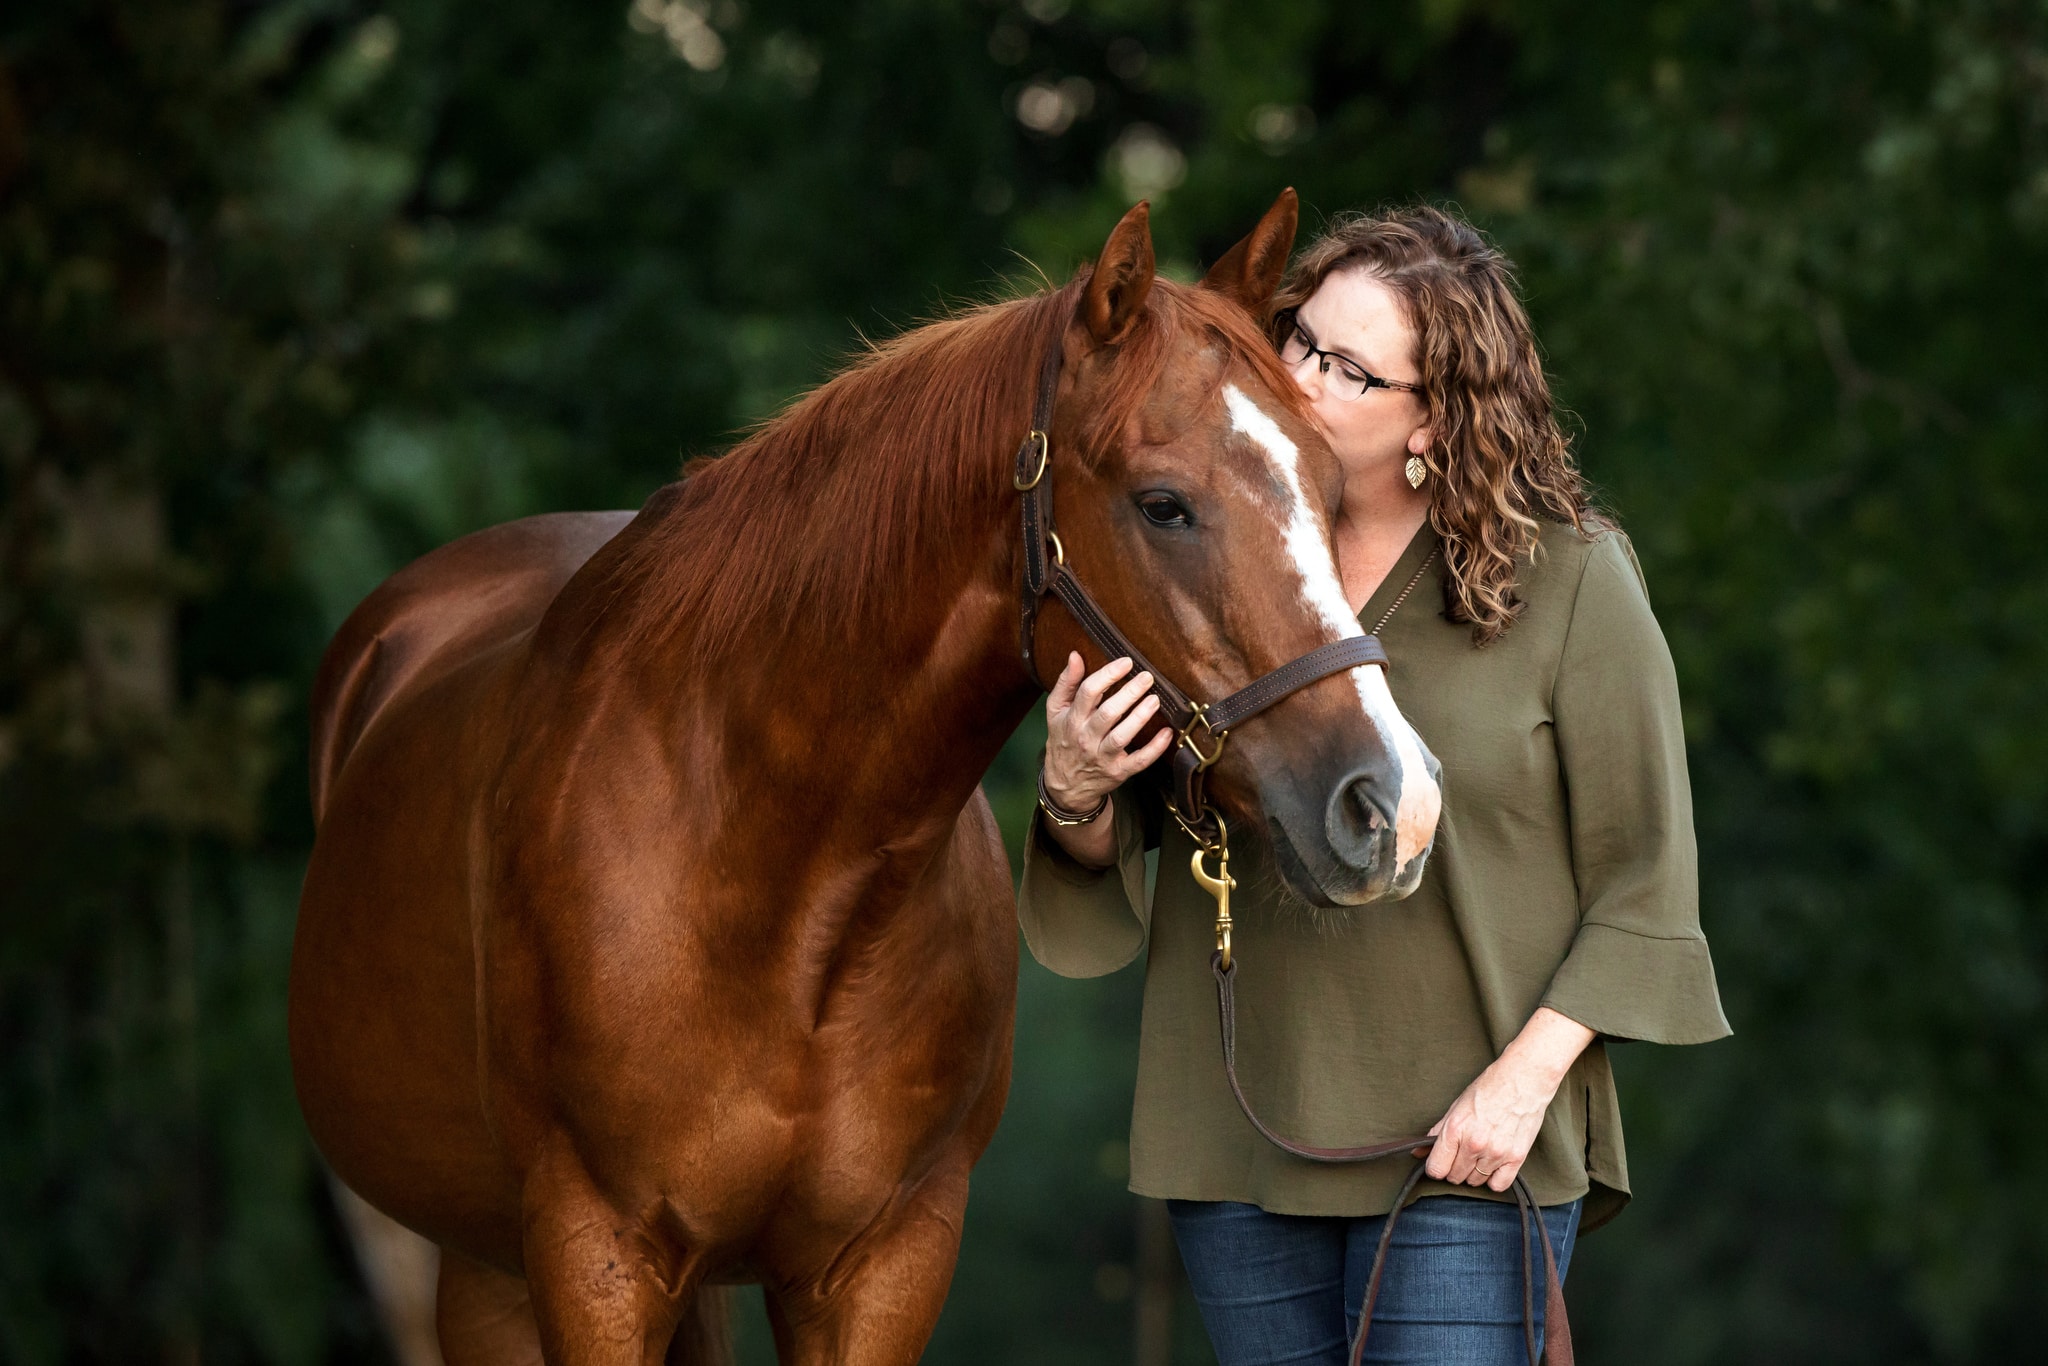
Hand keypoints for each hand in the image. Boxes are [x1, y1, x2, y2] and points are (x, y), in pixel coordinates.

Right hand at [1043, 653, 1173, 812]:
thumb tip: (1075, 655)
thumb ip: (1066, 683)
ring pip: (1122, 736)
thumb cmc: (1064, 740)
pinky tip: (1167, 733)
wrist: (1065, 785)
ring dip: (1140, 716)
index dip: (1108, 674)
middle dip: (1129, 693)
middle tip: (1147, 677)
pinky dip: (1155, 748)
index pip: (1088, 692)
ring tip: (1155, 699)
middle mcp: (1086, 738)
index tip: (1126, 662)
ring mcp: (1103, 757)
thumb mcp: (1056, 712)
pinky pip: (1139, 761)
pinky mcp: (1119, 772)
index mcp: (1072, 719)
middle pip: (1108, 713)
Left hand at [1422, 1007, 1594, 1191]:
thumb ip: (1437, 1132)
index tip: (1440, 1162)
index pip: (1436, 1169)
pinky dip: (1494, 1179)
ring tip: (1479, 1154)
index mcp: (1455, 1129)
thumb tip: (1419, 1152)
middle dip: (1454, 1168)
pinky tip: (1493, 1165)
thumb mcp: (1456, 1107)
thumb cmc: (1488, 1090)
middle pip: (1455, 1177)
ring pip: (1475, 1182)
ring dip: (1474, 1173)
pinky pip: (1498, 1185)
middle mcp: (1474, 1144)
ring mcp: (1496, 1153)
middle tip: (1461, 1154)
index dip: (1435, 1167)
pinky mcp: (1516, 1158)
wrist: (1522, 1081)